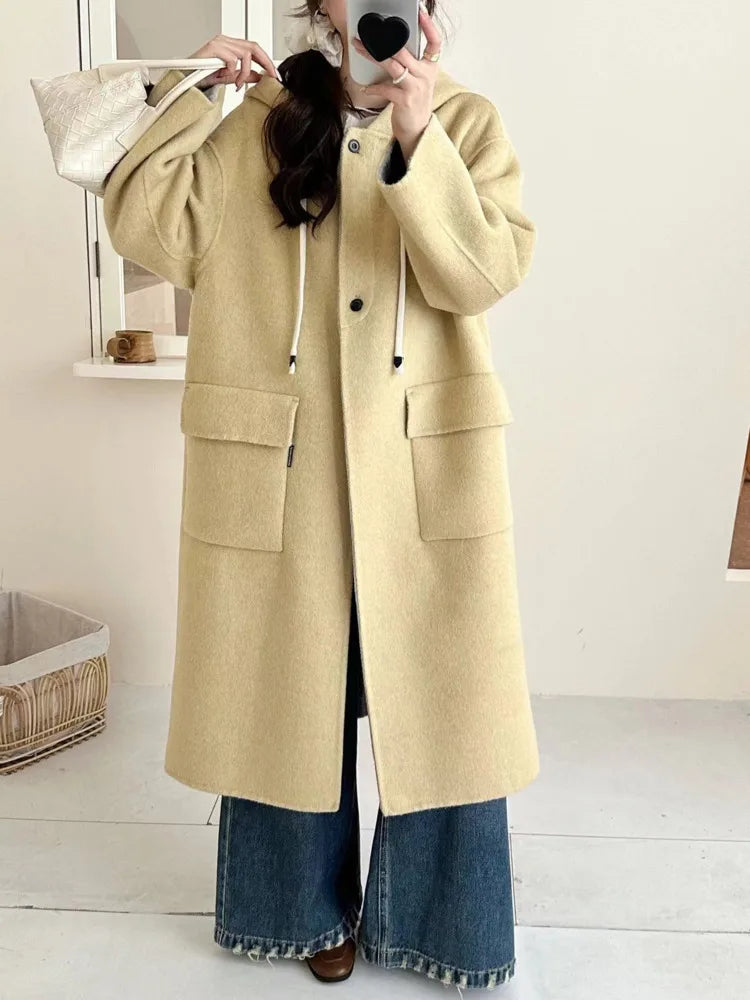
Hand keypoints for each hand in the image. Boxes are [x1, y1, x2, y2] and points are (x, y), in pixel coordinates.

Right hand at [189, 35, 279, 90]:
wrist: (186, 80)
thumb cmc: (203, 77)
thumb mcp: (230, 78)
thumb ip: (245, 76)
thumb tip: (261, 77)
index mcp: (231, 46)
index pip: (254, 49)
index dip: (267, 61)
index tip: (275, 74)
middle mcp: (226, 41)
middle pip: (254, 47)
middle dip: (265, 63)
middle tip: (271, 77)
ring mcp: (220, 43)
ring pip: (245, 54)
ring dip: (245, 73)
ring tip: (237, 83)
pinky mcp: (213, 48)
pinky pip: (232, 60)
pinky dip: (232, 72)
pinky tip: (225, 77)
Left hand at [351, 7, 441, 160]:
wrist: (417, 130)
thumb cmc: (414, 104)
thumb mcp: (418, 81)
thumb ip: (411, 65)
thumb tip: (392, 49)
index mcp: (430, 68)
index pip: (435, 43)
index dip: (429, 27)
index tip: (420, 13)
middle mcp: (425, 75)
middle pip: (404, 51)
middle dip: (383, 41)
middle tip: (366, 35)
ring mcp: (416, 88)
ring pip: (393, 65)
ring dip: (373, 56)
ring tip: (359, 49)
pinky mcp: (405, 100)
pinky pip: (386, 88)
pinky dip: (373, 87)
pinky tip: (365, 88)